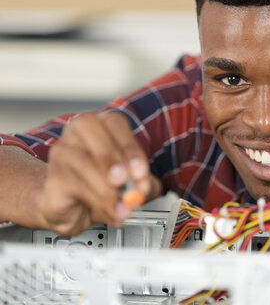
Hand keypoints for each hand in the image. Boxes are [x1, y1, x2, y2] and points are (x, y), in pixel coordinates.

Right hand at [38, 112, 161, 235]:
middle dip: (112, 159)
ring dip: (108, 189)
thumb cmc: (101, 185)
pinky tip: (111, 213)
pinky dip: (98, 203)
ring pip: (83, 162)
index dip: (130, 148)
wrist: (72, 208)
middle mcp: (77, 133)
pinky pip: (75, 186)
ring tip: (124, 207)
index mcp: (100, 125)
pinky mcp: (52, 178)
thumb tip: (147, 187)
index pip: (114, 123)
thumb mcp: (132, 182)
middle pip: (91, 131)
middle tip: (125, 181)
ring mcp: (61, 153)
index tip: (141, 172)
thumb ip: (144, 183)